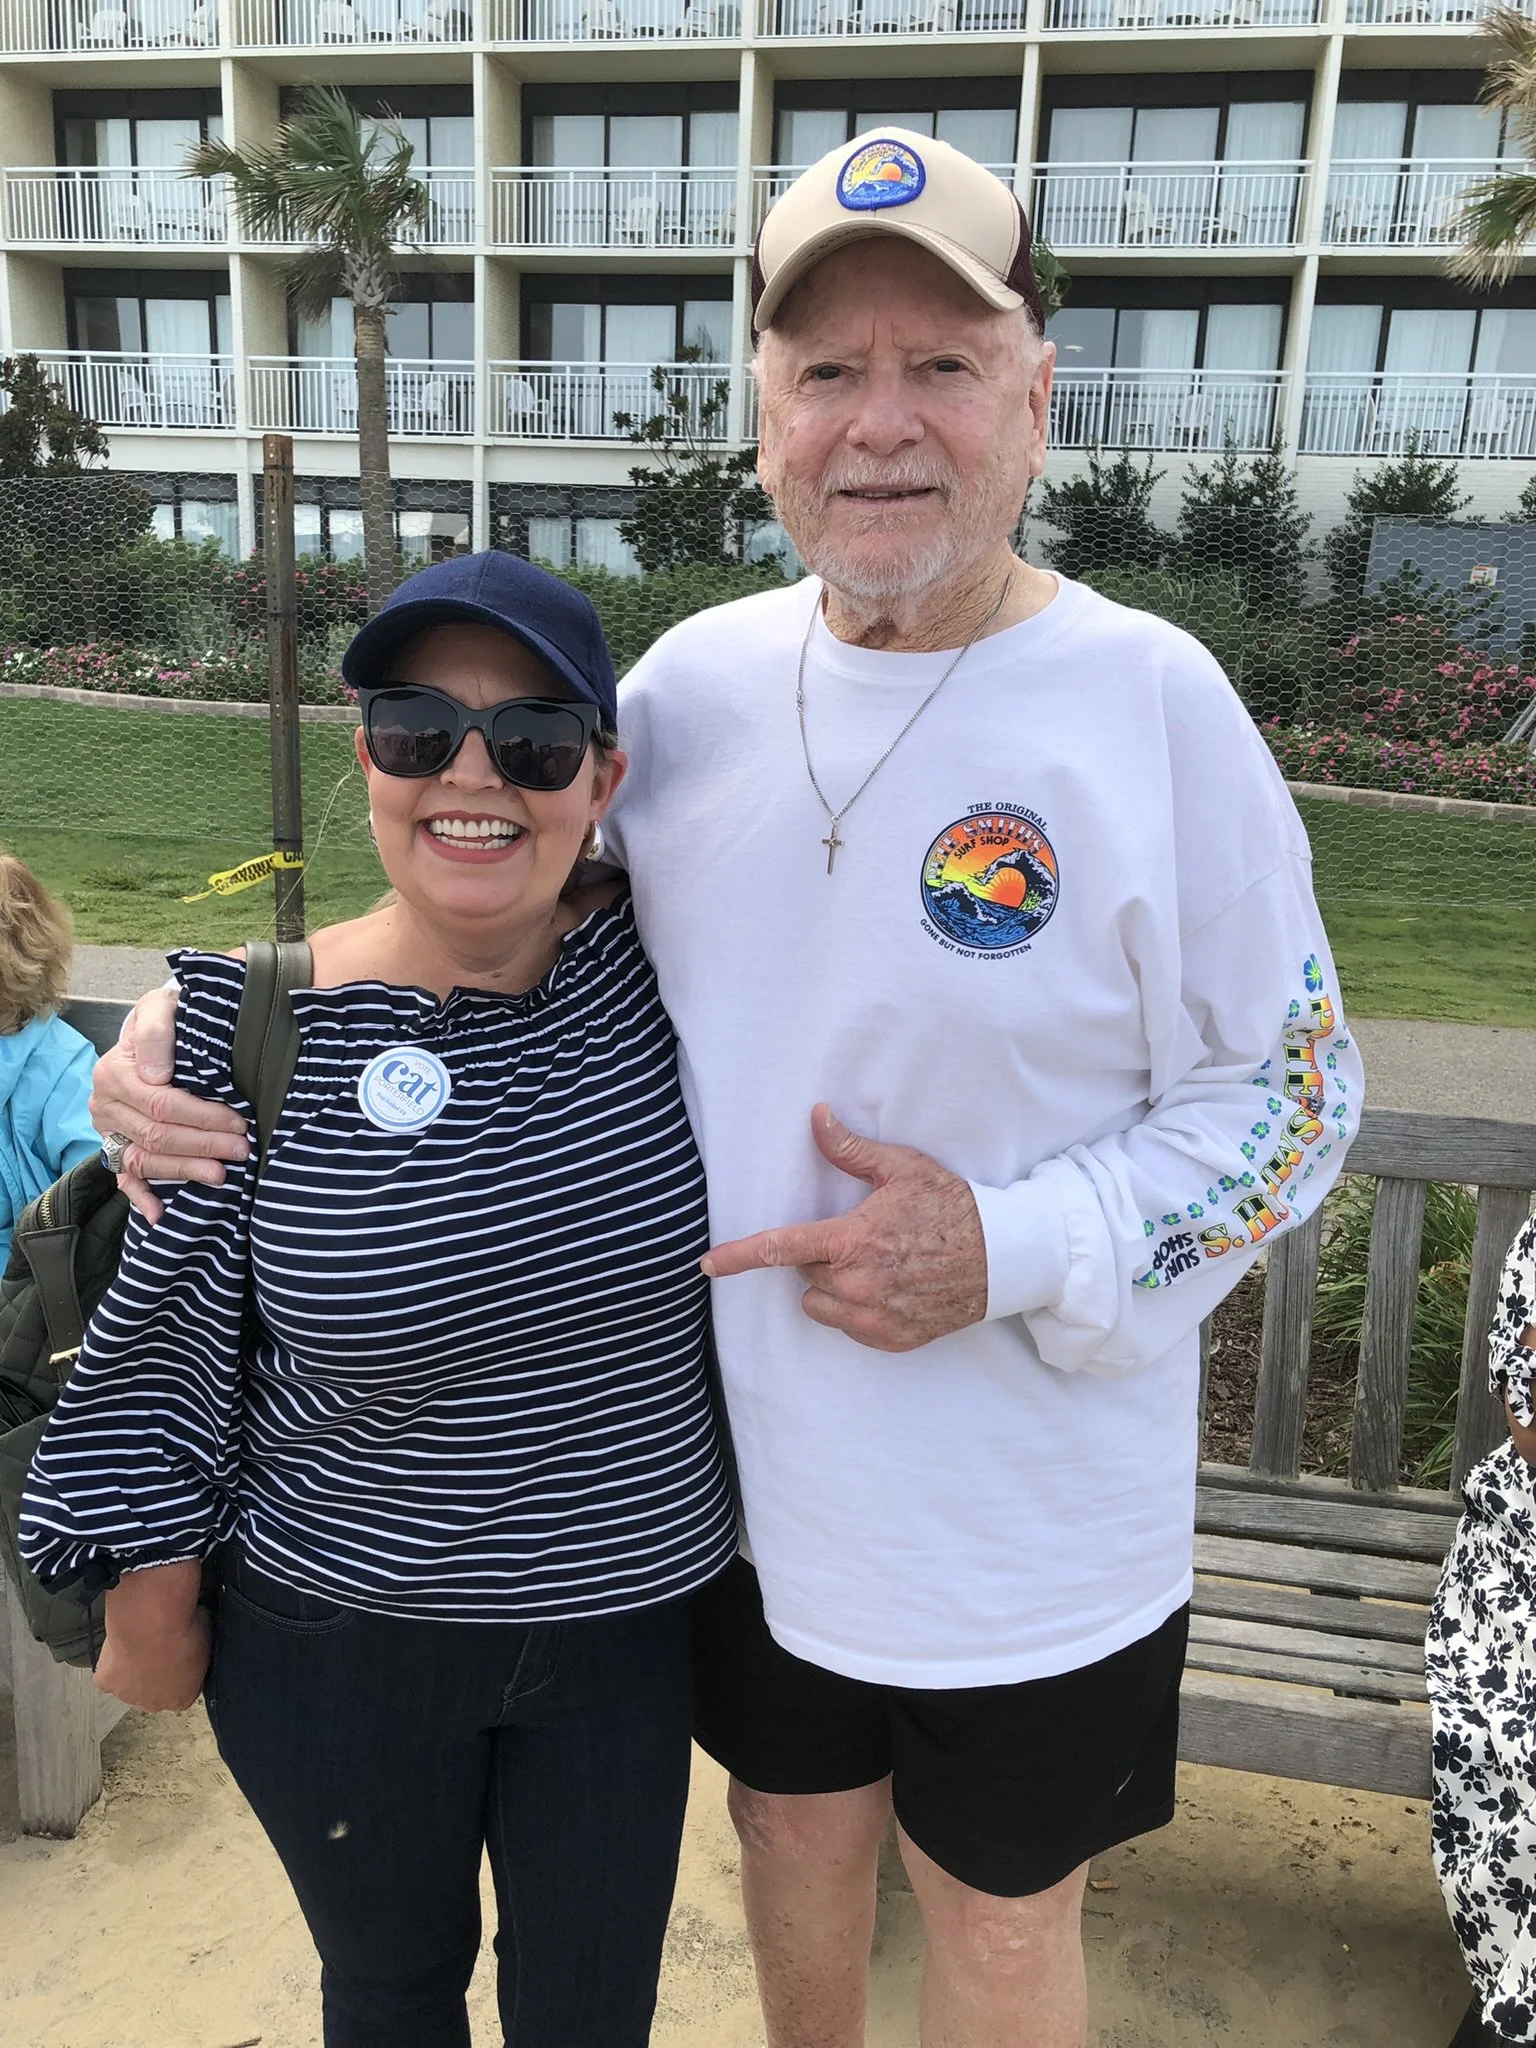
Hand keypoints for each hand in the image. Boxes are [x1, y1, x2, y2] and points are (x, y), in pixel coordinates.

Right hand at [91, 986, 247, 1222]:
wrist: (158, 1028)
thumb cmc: (167, 1019)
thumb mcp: (160, 1009)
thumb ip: (156, 1033)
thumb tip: (157, 1073)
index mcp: (114, 1073)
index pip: (161, 1103)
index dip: (201, 1116)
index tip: (238, 1121)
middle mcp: (105, 1106)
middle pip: (156, 1135)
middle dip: (203, 1145)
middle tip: (242, 1150)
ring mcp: (109, 1132)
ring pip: (145, 1160)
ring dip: (185, 1170)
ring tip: (222, 1175)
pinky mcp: (115, 1149)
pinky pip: (124, 1179)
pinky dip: (141, 1198)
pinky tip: (161, 1214)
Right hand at [94, 1560, 210, 1712]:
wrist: (153, 1623)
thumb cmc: (183, 1629)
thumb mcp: (206, 1641)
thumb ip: (198, 1653)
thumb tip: (195, 1642)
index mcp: (182, 1698)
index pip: (181, 1691)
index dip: (178, 1671)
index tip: (177, 1654)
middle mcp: (155, 1704)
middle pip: (153, 1693)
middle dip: (154, 1674)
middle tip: (156, 1647)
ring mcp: (127, 1696)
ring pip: (128, 1685)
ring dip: (131, 1668)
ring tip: (138, 1640)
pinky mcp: (106, 1684)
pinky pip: (106, 1675)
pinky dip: (110, 1662)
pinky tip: (119, 1643)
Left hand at [701, 1105, 987, 1351]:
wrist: (1002, 1258)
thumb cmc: (952, 1208)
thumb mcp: (903, 1170)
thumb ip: (851, 1149)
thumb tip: (816, 1117)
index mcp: (852, 1241)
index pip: (781, 1250)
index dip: (739, 1256)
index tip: (707, 1264)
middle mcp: (857, 1286)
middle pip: (806, 1276)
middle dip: (823, 1258)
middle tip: (863, 1239)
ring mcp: (873, 1318)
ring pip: (821, 1306)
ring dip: (833, 1289)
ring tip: (876, 1267)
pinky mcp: (890, 1339)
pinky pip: (850, 1328)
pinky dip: (858, 1311)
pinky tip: (891, 1289)